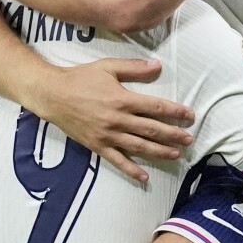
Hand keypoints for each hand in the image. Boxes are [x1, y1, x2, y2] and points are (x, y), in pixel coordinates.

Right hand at [23, 57, 193, 182]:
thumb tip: (158, 66)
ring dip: (160, 151)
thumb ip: (134, 68)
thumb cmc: (80, 78)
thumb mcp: (108, 67)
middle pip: (152, 129)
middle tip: (190, 139)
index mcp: (122, 99)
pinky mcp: (97, 146)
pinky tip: (144, 176)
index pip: (155, 107)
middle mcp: (118, 120)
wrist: (52, 95)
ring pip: (139, 146)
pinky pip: (117, 161)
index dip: (175, 112)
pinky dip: (131, 170)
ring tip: (177, 154)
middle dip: (173, 134)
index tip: (190, 116)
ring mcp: (108, 135)